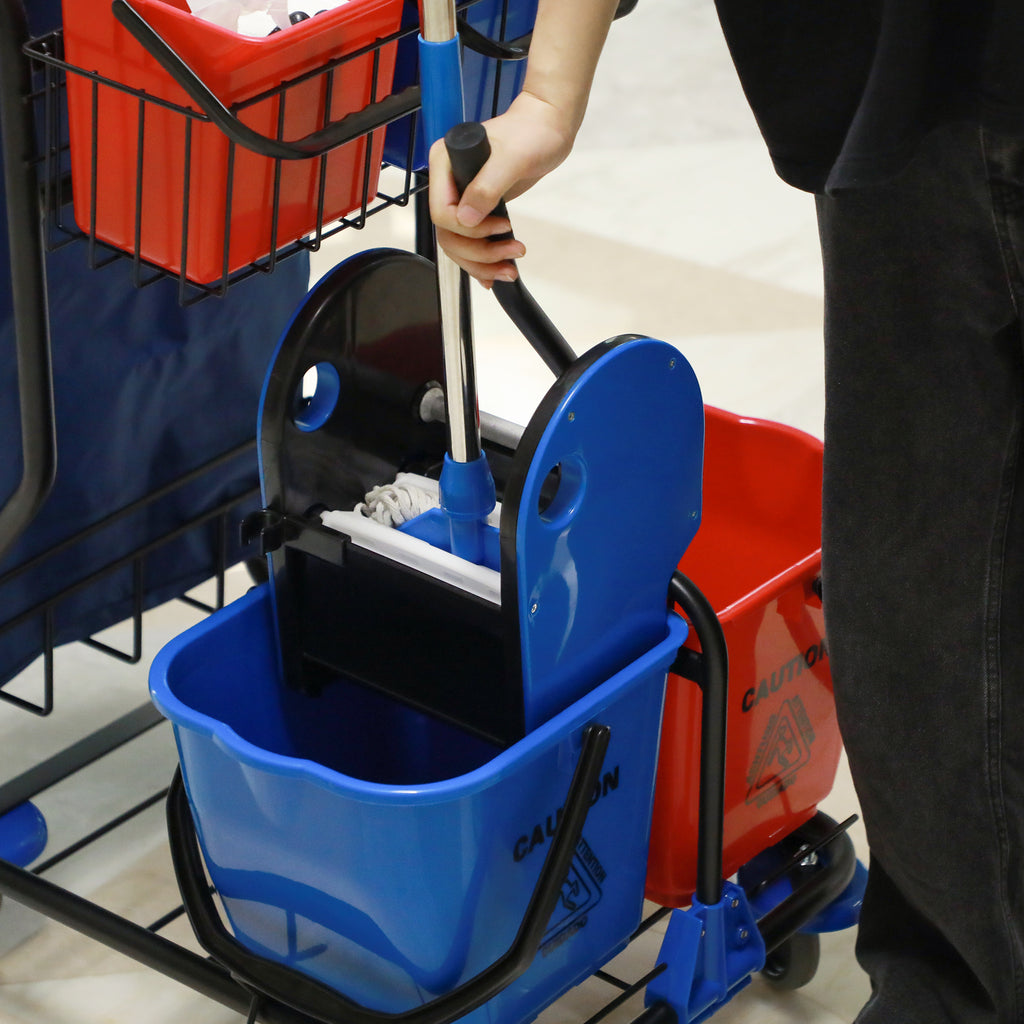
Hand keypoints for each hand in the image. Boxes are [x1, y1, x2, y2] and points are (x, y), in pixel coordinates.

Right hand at [428, 91, 576, 285]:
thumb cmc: (531, 133)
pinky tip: (499, 268)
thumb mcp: (512, 158)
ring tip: (511, 267)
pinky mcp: (477, 208)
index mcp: (445, 163)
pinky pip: (471, 242)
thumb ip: (486, 186)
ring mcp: (462, 196)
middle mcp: (448, 182)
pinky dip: (484, 260)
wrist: (547, 128)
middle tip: (509, 256)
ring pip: (458, 243)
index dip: (468, 228)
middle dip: (477, 253)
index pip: (441, 212)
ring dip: (482, 262)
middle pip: (448, 234)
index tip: (499, 226)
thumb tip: (466, 218)